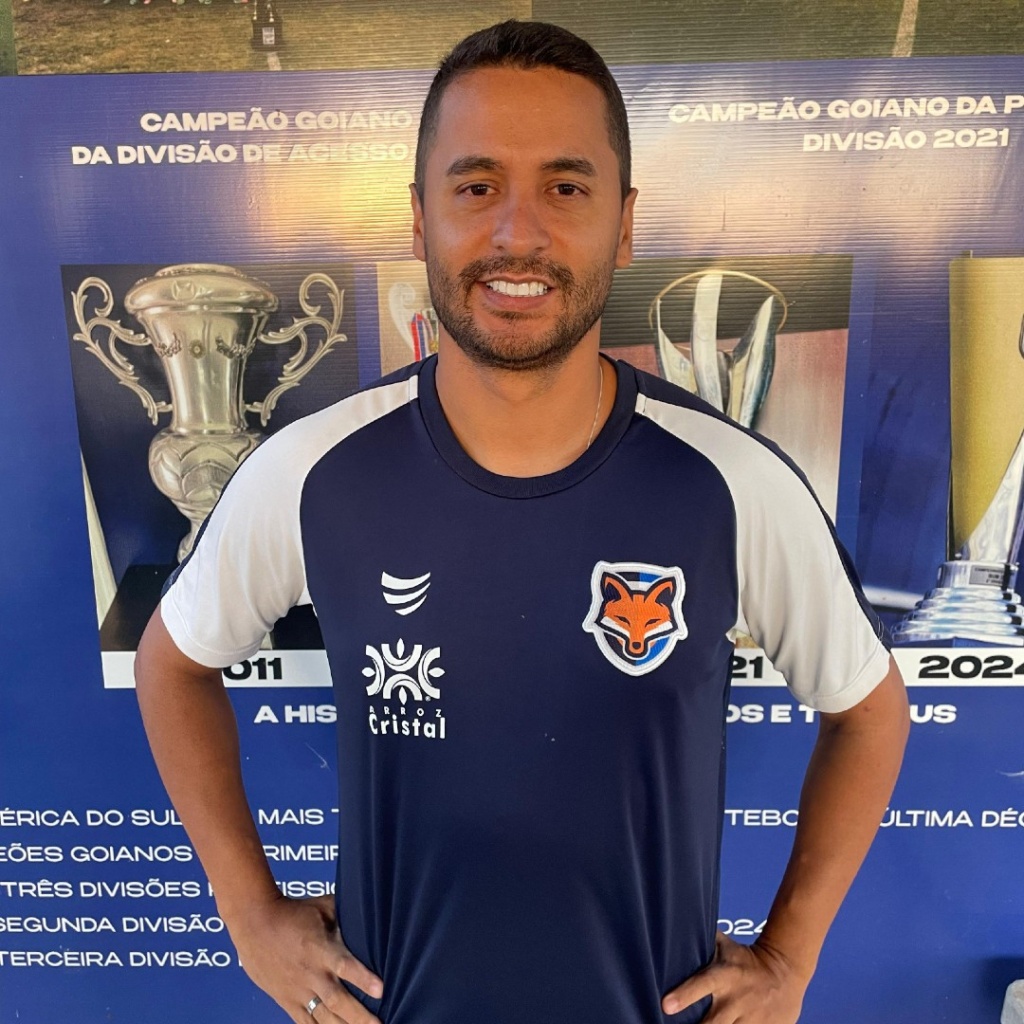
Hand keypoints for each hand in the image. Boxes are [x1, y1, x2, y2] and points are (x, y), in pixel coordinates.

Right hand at [223, 893, 382, 1023]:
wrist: (256, 923)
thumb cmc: (293, 912)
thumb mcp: (323, 907)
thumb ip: (346, 916)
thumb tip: (370, 913)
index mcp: (321, 949)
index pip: (345, 966)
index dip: (363, 979)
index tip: (381, 990)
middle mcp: (311, 974)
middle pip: (338, 1000)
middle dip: (360, 1016)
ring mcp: (298, 990)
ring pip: (323, 1017)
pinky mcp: (286, 1000)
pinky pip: (305, 1022)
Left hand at [662, 932, 808, 1021]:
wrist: (785, 970)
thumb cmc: (745, 958)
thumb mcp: (723, 947)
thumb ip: (700, 942)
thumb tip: (673, 930)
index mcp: (724, 975)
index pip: (701, 984)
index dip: (683, 996)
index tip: (666, 1006)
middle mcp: (736, 999)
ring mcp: (752, 1019)